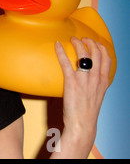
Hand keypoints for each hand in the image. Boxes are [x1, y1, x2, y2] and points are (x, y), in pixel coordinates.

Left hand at [54, 37, 110, 155]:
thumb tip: (88, 76)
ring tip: (72, 40)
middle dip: (90, 42)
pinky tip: (57, 45)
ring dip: (78, 43)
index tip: (95, 42)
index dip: (101, 47)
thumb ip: (95, 84)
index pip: (107, 58)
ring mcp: (84, 79)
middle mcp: (96, 78)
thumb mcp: (97, 95)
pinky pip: (65, 62)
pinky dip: (61, 51)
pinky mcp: (71, 82)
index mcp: (104, 81)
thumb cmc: (87, 111)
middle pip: (96, 53)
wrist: (82, 124)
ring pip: (84, 54)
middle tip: (82, 39)